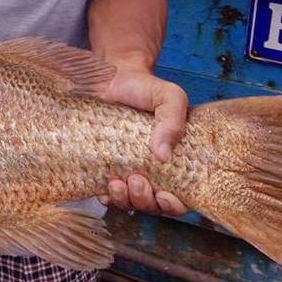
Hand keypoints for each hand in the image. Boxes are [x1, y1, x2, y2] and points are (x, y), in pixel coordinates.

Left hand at [98, 65, 187, 215]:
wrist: (110, 75)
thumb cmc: (144, 86)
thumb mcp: (169, 97)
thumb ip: (173, 122)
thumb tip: (162, 156)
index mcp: (172, 160)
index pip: (179, 198)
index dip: (173, 205)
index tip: (166, 195)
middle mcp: (150, 170)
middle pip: (152, 205)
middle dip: (145, 200)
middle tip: (137, 179)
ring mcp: (125, 169)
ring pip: (128, 202)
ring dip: (125, 200)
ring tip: (118, 182)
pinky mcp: (103, 164)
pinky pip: (104, 193)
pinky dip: (105, 197)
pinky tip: (103, 186)